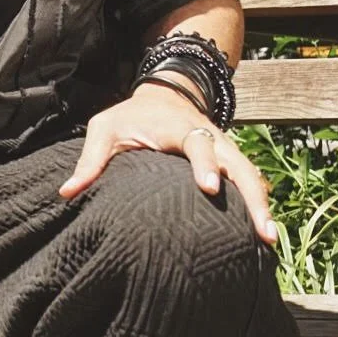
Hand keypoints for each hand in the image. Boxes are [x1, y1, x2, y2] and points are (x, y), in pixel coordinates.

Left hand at [58, 82, 277, 244]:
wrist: (164, 96)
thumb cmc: (129, 117)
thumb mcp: (105, 129)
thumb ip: (91, 160)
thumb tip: (66, 192)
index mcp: (181, 129)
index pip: (198, 145)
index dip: (204, 165)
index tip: (209, 188)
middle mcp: (211, 139)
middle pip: (240, 166)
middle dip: (252, 196)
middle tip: (263, 230)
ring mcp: (225, 151)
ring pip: (251, 177)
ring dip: (262, 205)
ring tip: (271, 240)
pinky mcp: (230, 163)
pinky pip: (250, 183)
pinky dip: (260, 204)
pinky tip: (265, 236)